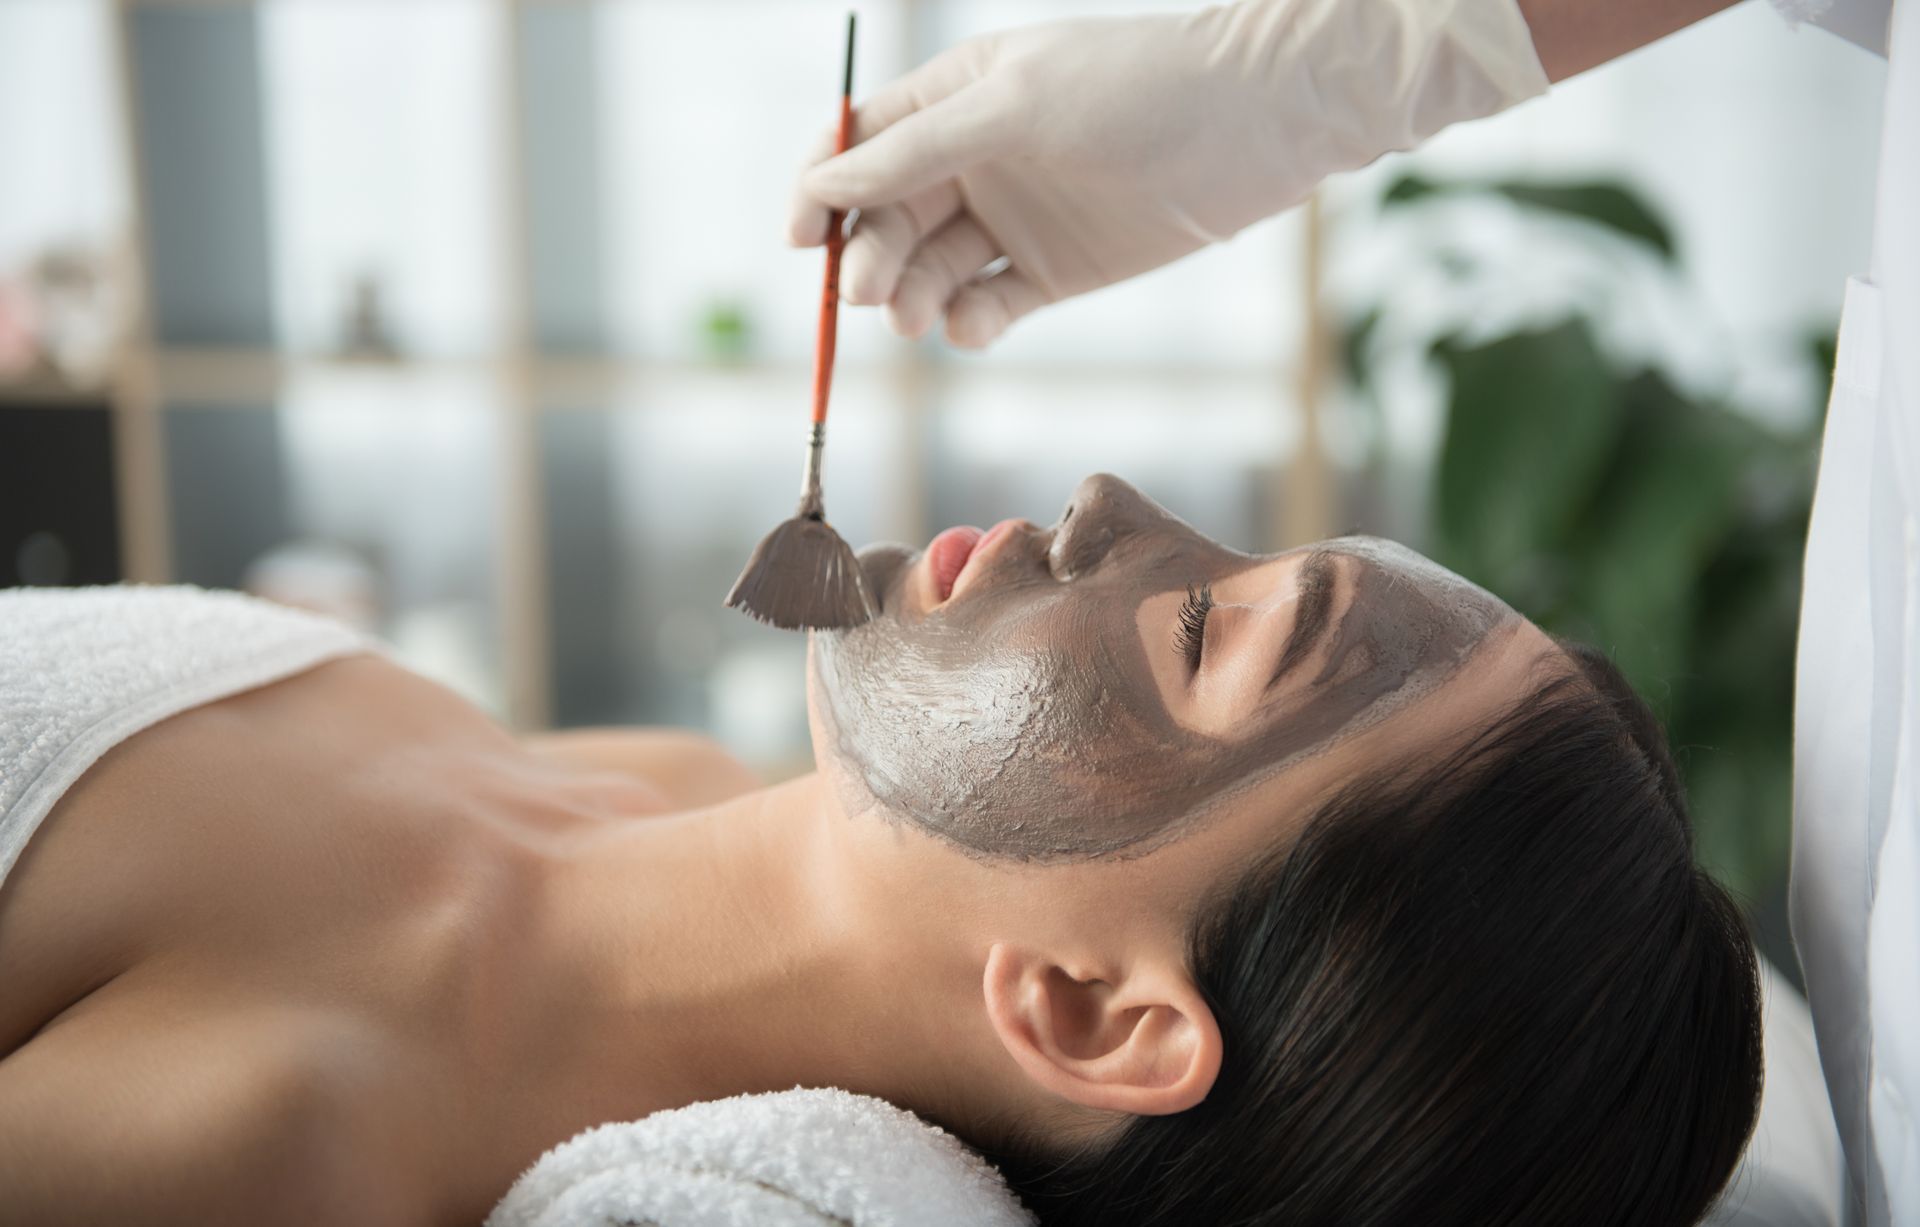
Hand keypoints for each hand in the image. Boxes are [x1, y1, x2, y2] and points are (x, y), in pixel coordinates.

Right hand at [788, 0, 1548, 347]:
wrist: (1258, 123)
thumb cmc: (1134, 89)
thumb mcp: (1012, 108)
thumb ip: (914, 152)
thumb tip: (819, 186)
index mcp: (954, 99)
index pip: (860, 147)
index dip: (820, 192)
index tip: (801, 241)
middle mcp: (975, 158)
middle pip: (886, 217)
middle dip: (869, 257)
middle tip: (874, 293)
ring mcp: (1014, 217)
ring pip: (930, 269)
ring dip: (912, 297)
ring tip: (922, 317)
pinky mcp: (1055, 272)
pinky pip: (987, 306)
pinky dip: (970, 323)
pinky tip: (977, 324)